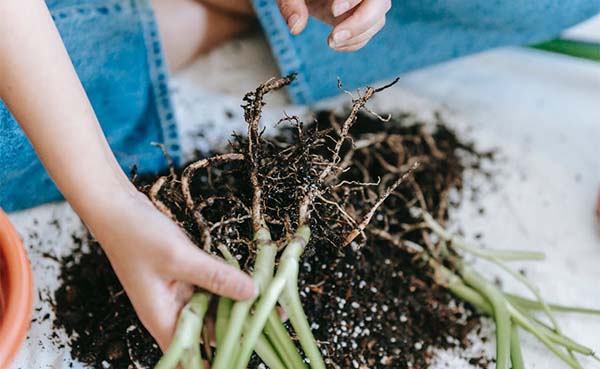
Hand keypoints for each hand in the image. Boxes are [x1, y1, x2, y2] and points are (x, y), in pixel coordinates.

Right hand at [87, 190, 256, 349]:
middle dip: (241, 327)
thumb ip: (215, 276)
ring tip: (272, 300)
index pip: (193, 358)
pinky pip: (212, 288)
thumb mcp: (179, 257)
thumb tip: (252, 293)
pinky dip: (229, 284)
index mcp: (163, 319)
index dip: (220, 360)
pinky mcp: (185, 278)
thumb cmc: (136, 235)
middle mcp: (171, 312)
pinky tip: (252, 279)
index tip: (249, 353)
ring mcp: (178, 294)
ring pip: (215, 308)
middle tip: (275, 319)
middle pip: (210, 332)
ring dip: (239, 303)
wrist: (117, 208)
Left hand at [275, 0, 390, 50]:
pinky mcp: (360, 17)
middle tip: (334, 37)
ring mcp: (363, 3)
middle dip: (361, 23)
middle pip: (380, 4)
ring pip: (377, 19)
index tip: (334, 11)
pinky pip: (368, 32)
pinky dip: (354, 43)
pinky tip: (335, 44)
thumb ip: (291, 4)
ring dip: (357, 36)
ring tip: (331, 42)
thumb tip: (296, 27)